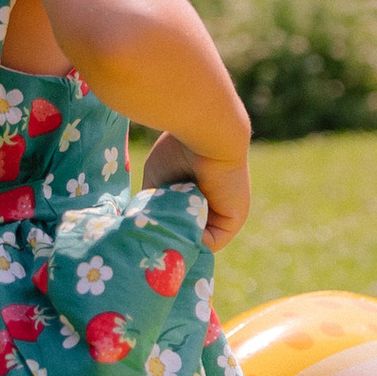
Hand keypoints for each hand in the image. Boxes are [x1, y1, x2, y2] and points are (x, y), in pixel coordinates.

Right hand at [142, 130, 249, 245]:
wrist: (206, 131)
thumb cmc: (178, 149)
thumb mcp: (158, 182)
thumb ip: (154, 206)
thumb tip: (142, 228)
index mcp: (199, 194)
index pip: (182, 222)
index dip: (165, 230)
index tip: (147, 237)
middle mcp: (214, 205)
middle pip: (190, 234)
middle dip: (171, 239)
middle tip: (150, 243)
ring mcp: (225, 214)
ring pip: (198, 241)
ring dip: (179, 240)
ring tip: (159, 236)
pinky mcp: (234, 219)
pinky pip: (210, 243)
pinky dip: (192, 242)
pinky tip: (175, 233)